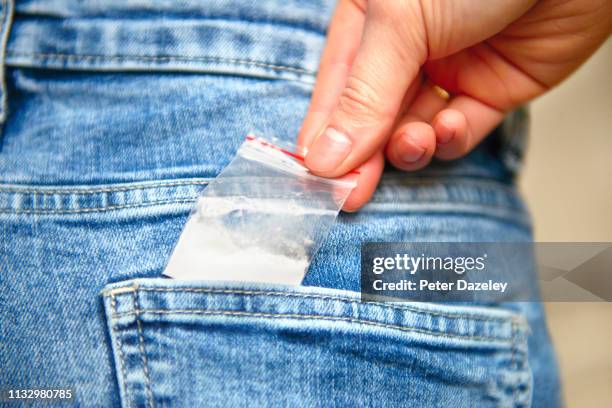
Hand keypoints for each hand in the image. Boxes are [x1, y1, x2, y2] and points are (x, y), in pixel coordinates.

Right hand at [298, 0, 611, 210]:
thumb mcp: (401, 23)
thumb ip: (364, 94)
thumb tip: (325, 157)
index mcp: (369, 22)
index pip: (335, 89)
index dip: (325, 135)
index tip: (317, 177)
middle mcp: (404, 50)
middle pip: (371, 118)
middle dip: (364, 156)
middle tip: (353, 192)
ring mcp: (447, 72)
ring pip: (413, 130)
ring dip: (409, 146)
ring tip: (412, 143)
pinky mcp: (490, 92)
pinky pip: (459, 131)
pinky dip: (451, 139)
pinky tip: (447, 128)